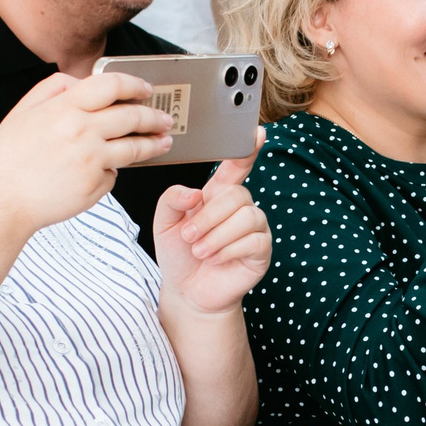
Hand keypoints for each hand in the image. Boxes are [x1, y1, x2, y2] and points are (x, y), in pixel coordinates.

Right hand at [0, 72, 173, 233]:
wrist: (1, 199)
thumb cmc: (10, 157)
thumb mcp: (25, 110)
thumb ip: (55, 88)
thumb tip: (83, 83)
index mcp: (65, 107)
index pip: (112, 85)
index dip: (135, 85)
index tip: (146, 90)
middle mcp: (82, 131)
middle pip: (132, 116)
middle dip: (154, 116)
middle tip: (164, 119)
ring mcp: (91, 159)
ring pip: (134, 147)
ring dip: (154, 143)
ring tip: (164, 142)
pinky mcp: (95, 185)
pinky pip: (114, 174)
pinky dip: (113, 171)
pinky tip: (109, 170)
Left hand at [155, 133, 271, 315]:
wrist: (188, 292)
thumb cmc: (179, 255)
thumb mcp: (164, 223)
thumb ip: (172, 199)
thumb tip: (194, 193)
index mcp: (218, 194)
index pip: (236, 166)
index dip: (248, 149)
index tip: (257, 132)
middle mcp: (240, 207)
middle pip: (236, 194)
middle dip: (209, 217)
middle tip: (189, 237)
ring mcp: (254, 228)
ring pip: (247, 215)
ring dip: (217, 235)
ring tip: (200, 251)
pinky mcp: (262, 250)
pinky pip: (253, 240)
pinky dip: (228, 250)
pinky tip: (215, 259)